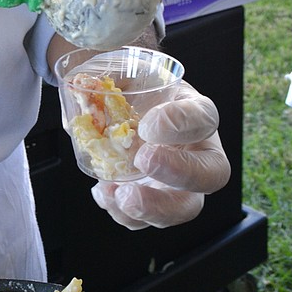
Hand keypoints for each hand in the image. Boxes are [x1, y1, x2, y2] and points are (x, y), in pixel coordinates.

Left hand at [91, 82, 229, 228]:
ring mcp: (180, 183)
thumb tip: (80, 87)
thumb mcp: (128, 72)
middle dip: (180, 172)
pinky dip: (124, 213)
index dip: (180, 122)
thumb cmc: (134, 89)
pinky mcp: (155, 201)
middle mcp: (198, 151)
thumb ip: (111, 76)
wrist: (127, 107)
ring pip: (184, 208)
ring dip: (152, 207)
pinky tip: (105, 194)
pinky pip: (147, 219)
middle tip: (143, 161)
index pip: (203, 118)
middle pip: (211, 174)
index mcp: (195, 112)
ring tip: (118, 194)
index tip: (148, 125)